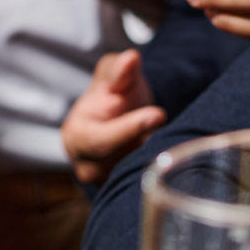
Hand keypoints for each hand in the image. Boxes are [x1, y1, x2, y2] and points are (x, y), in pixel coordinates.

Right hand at [61, 51, 165, 185]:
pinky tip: (170, 152)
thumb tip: (131, 58)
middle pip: (121, 162)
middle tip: (172, 130)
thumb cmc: (112, 94)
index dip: (130, 128)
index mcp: (76, 137)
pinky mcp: (122, 191)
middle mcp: (87, 166)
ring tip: (173, 139)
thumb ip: (120, 70)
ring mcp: (105, 182)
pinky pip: (145, 183)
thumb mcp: (113, 75)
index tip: (158, 114)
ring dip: (155, 158)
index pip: (101, 140)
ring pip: (136, 175)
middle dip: (147, 146)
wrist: (115, 118)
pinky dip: (158, 169)